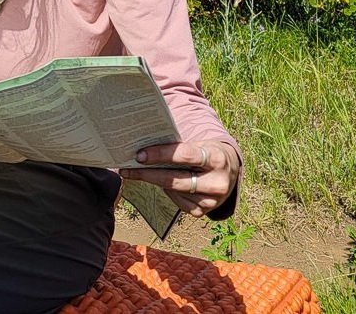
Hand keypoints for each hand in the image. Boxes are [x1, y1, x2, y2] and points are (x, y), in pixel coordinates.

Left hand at [119, 140, 240, 218]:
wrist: (229, 172)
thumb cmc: (206, 152)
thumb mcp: (199, 144)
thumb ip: (177, 146)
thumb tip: (144, 145)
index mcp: (217, 158)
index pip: (185, 155)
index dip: (161, 155)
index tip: (139, 155)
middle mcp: (217, 182)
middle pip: (175, 179)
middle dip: (148, 173)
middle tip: (126, 168)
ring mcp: (212, 201)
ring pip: (173, 192)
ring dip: (152, 182)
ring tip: (133, 173)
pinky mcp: (203, 211)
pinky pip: (178, 203)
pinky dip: (166, 192)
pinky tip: (157, 182)